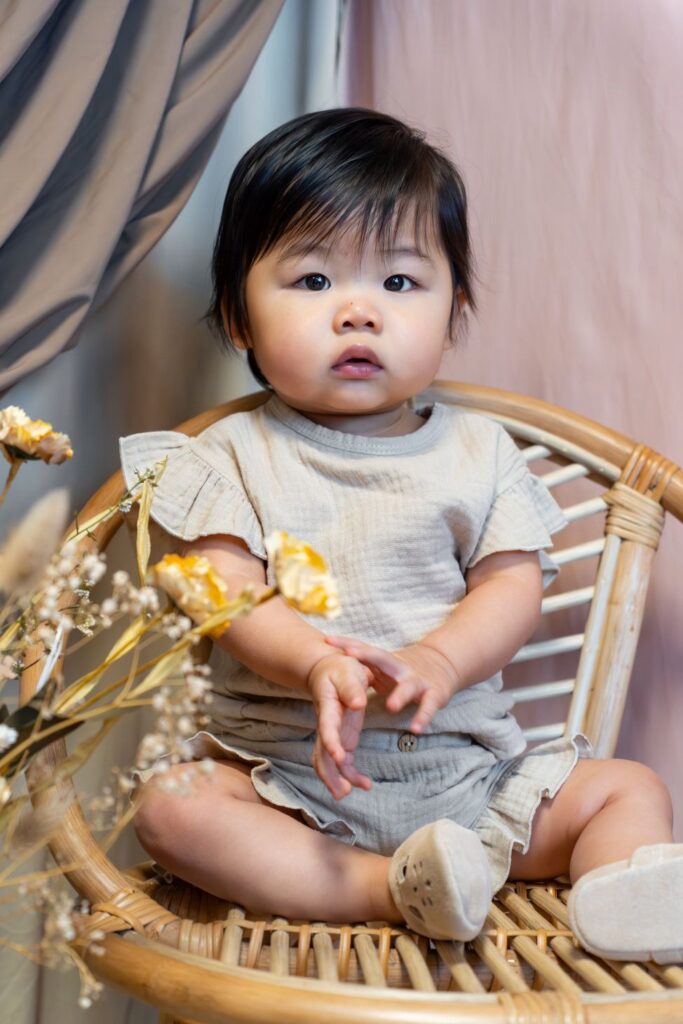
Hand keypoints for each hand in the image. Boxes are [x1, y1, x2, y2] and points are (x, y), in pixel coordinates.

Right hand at [307, 653, 373, 799]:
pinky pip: (342, 761)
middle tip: (341, 793)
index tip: (339, 758)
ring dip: (338, 779)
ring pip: (329, 762)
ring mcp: (334, 733)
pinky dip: (350, 774)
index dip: (331, 743)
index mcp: (327, 707)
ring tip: (352, 793)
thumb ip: (352, 688)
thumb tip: (358, 703)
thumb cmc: (340, 669)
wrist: (330, 669)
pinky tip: (364, 784)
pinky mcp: (342, 737)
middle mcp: (327, 724)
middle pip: (322, 753)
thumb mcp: (348, 672)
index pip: (326, 727)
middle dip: (329, 774)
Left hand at [324, 636, 458, 733]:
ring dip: (400, 696)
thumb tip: (328, 672)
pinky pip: (428, 707)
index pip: (364, 649)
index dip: (346, 643)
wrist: (443, 664)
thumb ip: (362, 669)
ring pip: (408, 687)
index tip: (328, 639)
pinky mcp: (434, 694)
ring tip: (390, 706)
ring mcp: (418, 680)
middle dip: (366, 655)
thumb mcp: (382, 669)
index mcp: (386, 661)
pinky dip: (422, 717)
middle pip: (382, 658)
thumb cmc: (403, 672)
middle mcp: (400, 667)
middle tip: (349, 653)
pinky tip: (415, 729)